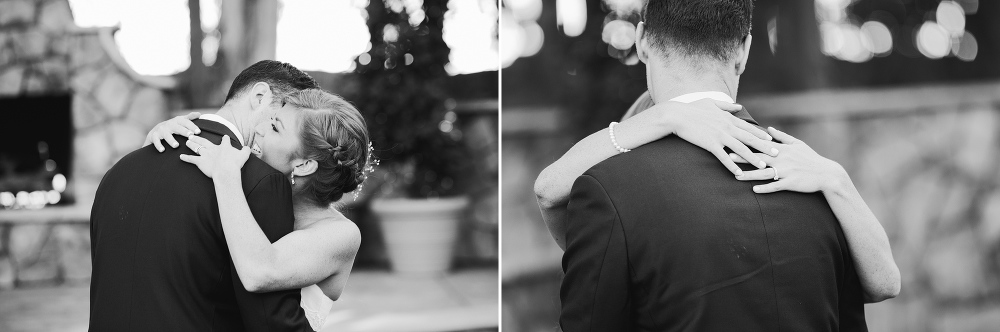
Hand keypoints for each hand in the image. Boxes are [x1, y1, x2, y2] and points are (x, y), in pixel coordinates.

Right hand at [143, 112, 201, 151]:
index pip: (186, 122)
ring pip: (166, 135)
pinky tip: (162, 150)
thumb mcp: (180, 121)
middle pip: (177, 127)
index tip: (198, 132)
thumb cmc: (172, 126)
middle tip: (190, 135)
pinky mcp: (154, 136)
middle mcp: (169, 124)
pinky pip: (156, 140)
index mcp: (177, 121)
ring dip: (171, 140)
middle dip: (184, 131)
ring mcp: (161, 130)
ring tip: (176, 145)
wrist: (156, 130)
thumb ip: (189, 117)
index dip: (192, 126)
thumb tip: (199, 114)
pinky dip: (159, 145)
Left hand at [179, 135, 250, 178]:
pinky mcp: (200, 162)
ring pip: (197, 147)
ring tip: (187, 141)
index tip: (225, 137)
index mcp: (224, 146)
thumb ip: (246, 150)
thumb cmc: (235, 164)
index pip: (225, 140)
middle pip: (204, 141)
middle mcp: (213, 148)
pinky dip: (186, 158)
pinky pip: (191, 159)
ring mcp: (205, 155)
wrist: (226, 171)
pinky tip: (180, 157)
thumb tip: (247, 148)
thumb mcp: (244, 155)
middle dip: (199, 137)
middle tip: (194, 134)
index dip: (225, 139)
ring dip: (192, 144)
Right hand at [658, 99, 776, 175]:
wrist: (676, 115)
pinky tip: (739, 173)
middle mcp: (727, 126)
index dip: (760, 134)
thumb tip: (739, 106)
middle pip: (749, 138)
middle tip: (777, 154)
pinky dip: (732, 166)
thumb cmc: (691, 108)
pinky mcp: (710, 144)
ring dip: (752, 158)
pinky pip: (724, 157)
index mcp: (727, 117)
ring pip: (740, 149)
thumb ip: (726, 106)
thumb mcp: (711, 103)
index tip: (772, 139)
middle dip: (764, 147)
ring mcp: (719, 136)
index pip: (748, 127)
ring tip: (763, 166)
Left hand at [730, 127, 847, 193]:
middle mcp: (782, 159)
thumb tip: (768, 129)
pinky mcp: (791, 183)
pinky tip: (754, 190)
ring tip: (736, 176)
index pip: (761, 145)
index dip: (746, 143)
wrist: (826, 174)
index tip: (733, 141)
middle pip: (759, 158)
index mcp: (782, 149)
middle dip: (743, 158)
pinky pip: (776, 186)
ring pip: (764, 173)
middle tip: (727, 157)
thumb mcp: (798, 144)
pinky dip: (765, 189)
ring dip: (750, 175)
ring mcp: (787, 172)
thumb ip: (782, 136)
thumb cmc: (811, 158)